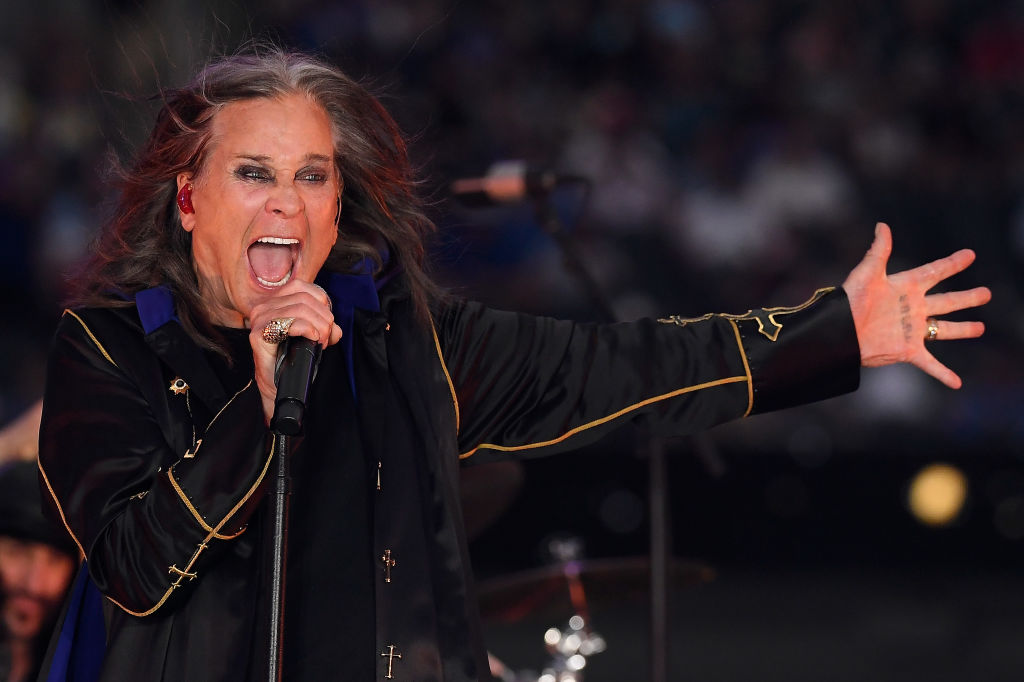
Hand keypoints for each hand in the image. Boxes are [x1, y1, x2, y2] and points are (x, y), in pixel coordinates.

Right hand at [246, 281, 342, 422]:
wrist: (279, 385)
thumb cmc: (294, 359)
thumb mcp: (314, 336)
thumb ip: (325, 326)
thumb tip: (336, 328)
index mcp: (275, 301)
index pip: (303, 287)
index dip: (322, 303)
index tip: (326, 323)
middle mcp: (264, 307)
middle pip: (304, 298)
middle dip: (323, 318)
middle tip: (326, 338)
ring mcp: (259, 319)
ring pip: (300, 308)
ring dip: (318, 326)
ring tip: (320, 342)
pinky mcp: (259, 334)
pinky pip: (290, 323)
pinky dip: (307, 329)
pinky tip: (312, 339)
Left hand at [842, 223, 990, 388]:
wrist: (839, 333)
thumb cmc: (850, 301)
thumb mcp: (867, 274)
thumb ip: (879, 251)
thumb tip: (882, 225)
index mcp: (905, 287)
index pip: (935, 272)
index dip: (952, 264)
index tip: (970, 255)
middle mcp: (912, 308)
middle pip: (947, 302)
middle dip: (967, 298)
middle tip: (987, 293)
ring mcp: (912, 330)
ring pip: (944, 330)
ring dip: (963, 330)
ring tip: (981, 328)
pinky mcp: (907, 350)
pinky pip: (930, 363)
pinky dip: (943, 374)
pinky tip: (956, 383)